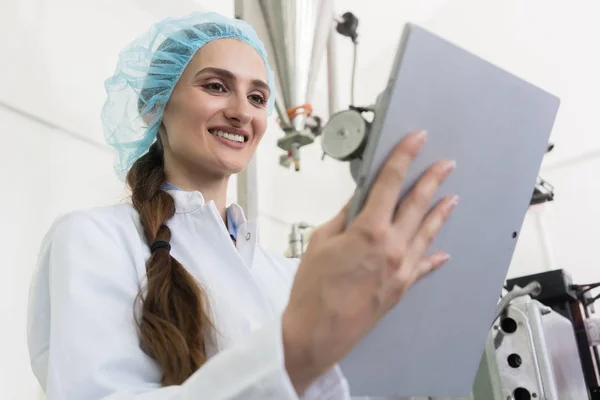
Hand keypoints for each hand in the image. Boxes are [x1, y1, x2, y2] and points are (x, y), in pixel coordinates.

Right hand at [282, 129, 457, 393]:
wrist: (317, 333)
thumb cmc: (312, 288)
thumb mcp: (321, 241)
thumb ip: (344, 218)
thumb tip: (358, 201)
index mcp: (369, 230)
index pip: (390, 183)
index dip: (404, 157)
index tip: (417, 139)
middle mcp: (392, 247)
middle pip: (416, 205)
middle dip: (431, 180)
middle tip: (445, 164)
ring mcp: (401, 270)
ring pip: (426, 234)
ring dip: (439, 213)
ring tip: (452, 198)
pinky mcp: (401, 289)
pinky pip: (423, 268)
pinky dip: (434, 258)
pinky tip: (444, 253)